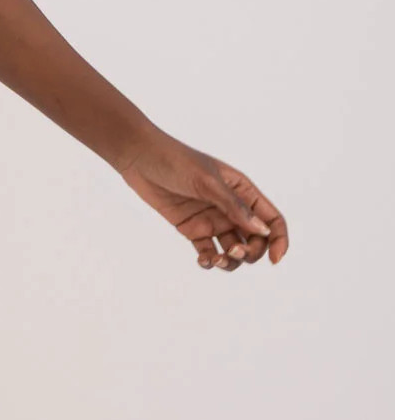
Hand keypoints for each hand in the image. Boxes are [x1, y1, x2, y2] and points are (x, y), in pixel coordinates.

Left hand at [115, 132, 287, 270]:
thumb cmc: (176, 162)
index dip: (279, 240)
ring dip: (230, 261)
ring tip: (216, 260)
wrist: (140, 158)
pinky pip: (208, 252)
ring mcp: (212, 219)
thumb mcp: (207, 182)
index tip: (275, 259)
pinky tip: (203, 261)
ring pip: (232, 250)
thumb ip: (234, 206)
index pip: (272, 219)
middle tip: (233, 252)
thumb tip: (262, 230)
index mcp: (243, 191)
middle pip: (255, 240)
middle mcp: (232, 208)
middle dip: (250, 253)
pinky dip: (209, 261)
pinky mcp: (192, 229)